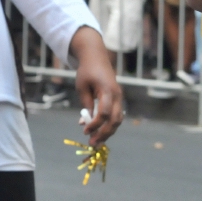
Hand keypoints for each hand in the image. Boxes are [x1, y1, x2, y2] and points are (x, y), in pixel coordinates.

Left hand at [71, 25, 123, 143]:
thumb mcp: (82, 87)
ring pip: (118, 120)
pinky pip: (116, 115)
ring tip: (96, 141)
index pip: (104, 113)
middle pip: (115, 120)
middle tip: (92, 142)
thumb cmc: (87, 71)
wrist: (96, 57)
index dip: (95, 124)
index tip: (84, 130)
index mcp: (107, 91)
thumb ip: (86, 104)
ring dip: (108, 132)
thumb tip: (85, 121)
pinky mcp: (118, 99)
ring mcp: (119, 97)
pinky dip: (109, 125)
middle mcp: (117, 95)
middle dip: (104, 133)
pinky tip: (99, 132)